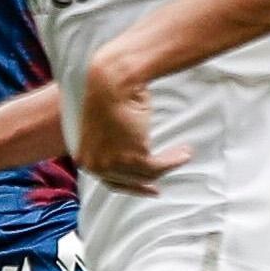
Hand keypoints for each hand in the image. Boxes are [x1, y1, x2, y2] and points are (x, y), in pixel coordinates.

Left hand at [72, 52, 185, 194]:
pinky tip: (184, 153)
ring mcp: (114, 164)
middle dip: (148, 183)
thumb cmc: (109, 96)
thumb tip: (129, 153)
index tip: (146, 186)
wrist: (113, 83)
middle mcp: (96, 166)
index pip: (110, 182)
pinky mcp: (133, 158)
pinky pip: (159, 167)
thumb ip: (112, 147)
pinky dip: (174, 160)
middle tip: (159, 187)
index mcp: (85, 159)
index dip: (131, 185)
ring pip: (147, 175)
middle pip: (129, 182)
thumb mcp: (104, 128)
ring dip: (168, 166)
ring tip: (183, 155)